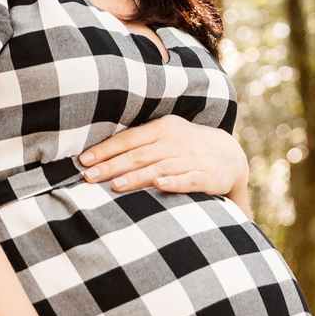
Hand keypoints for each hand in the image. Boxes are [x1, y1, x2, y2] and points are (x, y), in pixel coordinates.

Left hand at [79, 116, 249, 210]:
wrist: (230, 155)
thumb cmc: (185, 148)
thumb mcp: (164, 138)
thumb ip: (138, 145)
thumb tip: (98, 157)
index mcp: (162, 128)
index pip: (128, 139)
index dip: (105, 150)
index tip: (84, 161)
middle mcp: (175, 140)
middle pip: (139, 154)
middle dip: (112, 166)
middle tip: (88, 177)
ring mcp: (192, 157)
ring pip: (159, 167)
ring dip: (136, 177)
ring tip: (114, 186)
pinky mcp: (208, 176)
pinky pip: (189, 179)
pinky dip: (174, 182)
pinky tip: (159, 186)